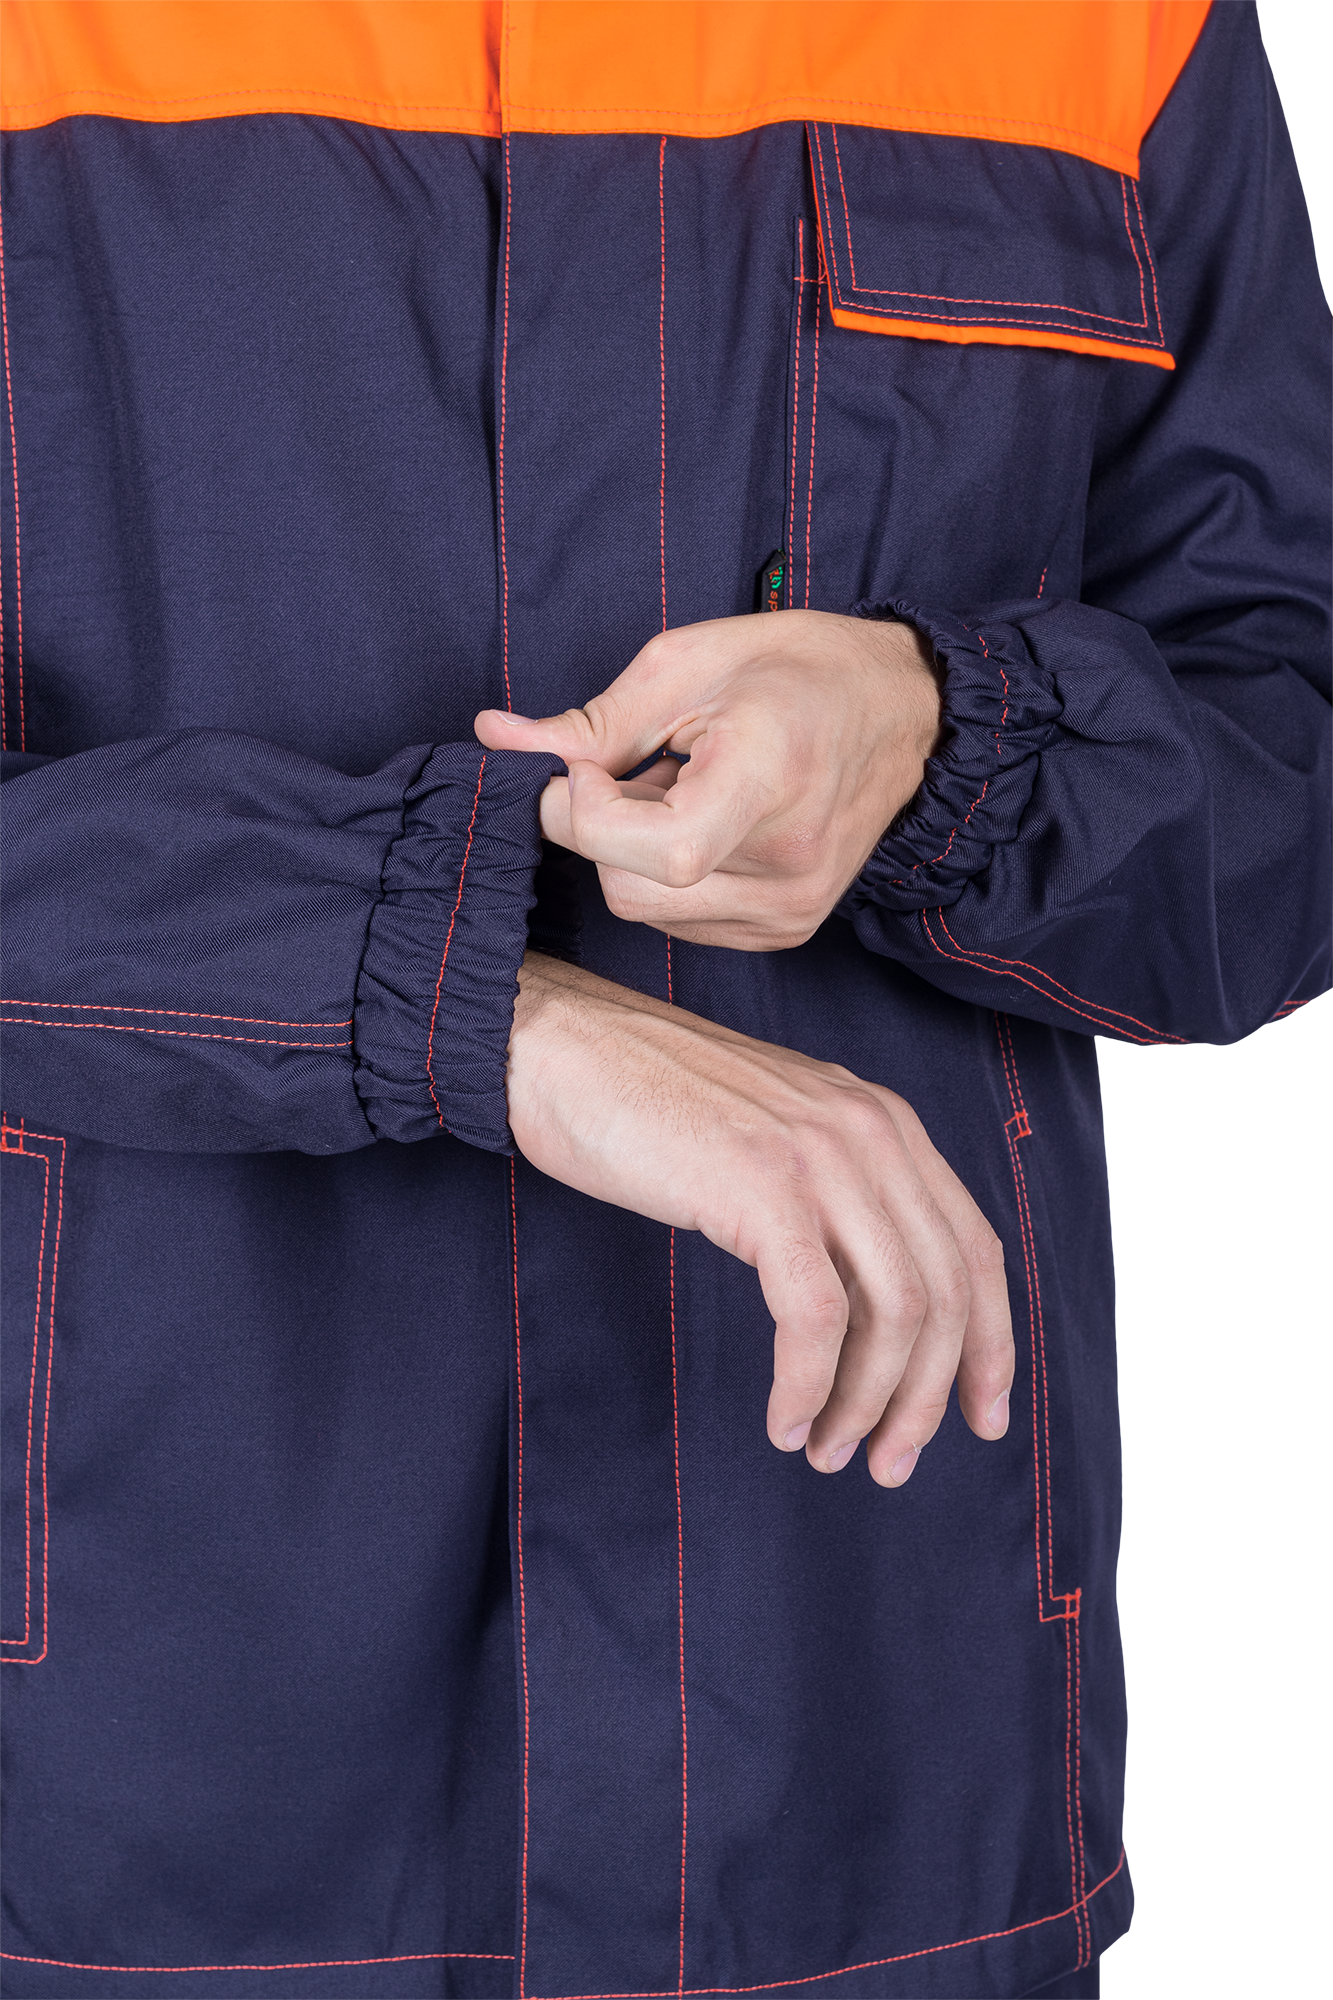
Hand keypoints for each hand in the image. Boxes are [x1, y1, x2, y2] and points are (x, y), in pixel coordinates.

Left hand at [475, 610, 941, 949]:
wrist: (908, 714)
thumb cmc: (801, 671)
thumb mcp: (688, 663)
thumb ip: (590, 720)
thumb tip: (497, 738)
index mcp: (770, 778)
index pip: (653, 850)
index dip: (586, 812)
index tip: (586, 764)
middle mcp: (788, 861)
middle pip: (628, 887)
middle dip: (600, 827)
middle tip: (642, 766)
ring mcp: (792, 906)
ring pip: (644, 910)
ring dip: (633, 852)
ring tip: (685, 791)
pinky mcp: (788, 929)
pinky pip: (681, 922)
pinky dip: (667, 876)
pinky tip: (709, 822)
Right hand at [507, 954, 1011, 1482]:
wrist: (562, 1046)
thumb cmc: (651, 1105)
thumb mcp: (775, 1139)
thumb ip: (836, 1200)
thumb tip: (874, 1317)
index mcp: (885, 1123)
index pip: (976, 1249)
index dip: (990, 1345)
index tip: (980, 1418)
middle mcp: (871, 1134)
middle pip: (948, 1293)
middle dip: (927, 1398)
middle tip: (889, 1463)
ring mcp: (820, 1156)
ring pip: (896, 1312)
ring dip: (868, 1404)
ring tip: (827, 1452)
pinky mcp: (762, 1185)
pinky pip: (816, 1315)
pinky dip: (807, 1385)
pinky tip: (783, 1420)